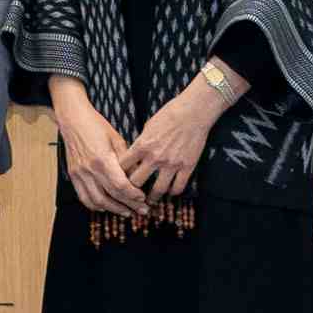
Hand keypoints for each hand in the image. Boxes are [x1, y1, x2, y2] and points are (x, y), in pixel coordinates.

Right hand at [48, 89, 139, 219]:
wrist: (73, 119)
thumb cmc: (96, 126)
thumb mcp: (116, 138)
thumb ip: (126, 160)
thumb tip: (136, 177)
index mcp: (102, 159)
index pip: (120, 185)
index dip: (133, 195)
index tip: (143, 198)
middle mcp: (89, 169)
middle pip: (111, 195)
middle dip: (129, 205)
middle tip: (141, 211)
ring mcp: (79, 173)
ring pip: (97, 201)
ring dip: (113, 209)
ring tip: (126, 212)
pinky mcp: (73, 175)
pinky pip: (84, 197)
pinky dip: (95, 206)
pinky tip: (106, 207)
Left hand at [125, 64, 237, 197]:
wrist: (193, 111)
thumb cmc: (170, 114)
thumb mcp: (148, 126)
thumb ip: (141, 142)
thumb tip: (135, 155)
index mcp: (142, 145)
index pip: (123, 166)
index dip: (119, 175)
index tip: (120, 180)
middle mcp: (155, 157)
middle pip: (136, 182)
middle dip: (132, 190)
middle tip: (132, 195)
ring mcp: (171, 164)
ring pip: (158, 190)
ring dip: (153, 198)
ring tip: (150, 201)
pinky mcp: (187, 167)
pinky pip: (178, 187)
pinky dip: (173, 192)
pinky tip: (170, 192)